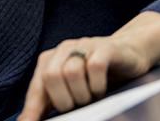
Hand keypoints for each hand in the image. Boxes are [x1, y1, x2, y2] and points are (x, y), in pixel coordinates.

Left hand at [17, 12, 159, 120]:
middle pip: (51, 76)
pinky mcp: (105, 47)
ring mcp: (84, 46)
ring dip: (82, 94)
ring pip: (72, 72)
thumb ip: (53, 100)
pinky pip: (95, 66)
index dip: (32, 108)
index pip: (36, 87)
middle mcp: (64, 50)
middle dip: (63, 100)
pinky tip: (101, 90)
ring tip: (91, 98)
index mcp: (49, 60)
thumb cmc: (96, 75)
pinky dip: (97, 84)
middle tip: (77, 107)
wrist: (129, 52)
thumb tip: (31, 120)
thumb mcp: (71, 87)